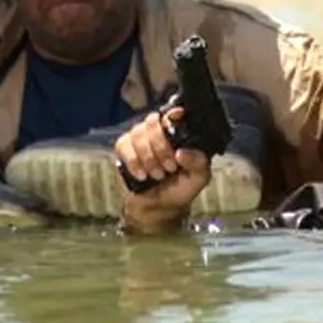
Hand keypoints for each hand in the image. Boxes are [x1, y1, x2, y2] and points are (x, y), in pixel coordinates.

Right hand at [115, 107, 209, 232]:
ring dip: (148, 157)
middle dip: (161, 147)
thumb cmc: (180, 189)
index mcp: (178, 134)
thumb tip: (181, 152)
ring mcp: (140, 139)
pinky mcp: (125, 150)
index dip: (173, 115)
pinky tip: (142, 175)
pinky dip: (133, 161)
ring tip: (157, 175)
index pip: (173, 113)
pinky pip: (123, 144)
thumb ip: (199, 163)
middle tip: (170, 167)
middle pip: (153, 122)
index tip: (176, 122)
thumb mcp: (199, 178)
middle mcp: (158, 132)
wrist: (159, 209)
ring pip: (137, 133)